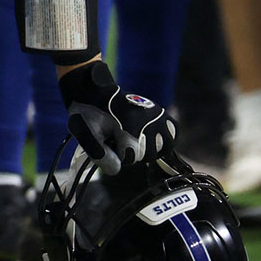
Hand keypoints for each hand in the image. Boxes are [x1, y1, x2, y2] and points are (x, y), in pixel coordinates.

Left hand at [59, 60, 175, 175]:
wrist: (95, 91)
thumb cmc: (89, 114)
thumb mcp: (86, 133)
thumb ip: (100, 154)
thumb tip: (117, 169)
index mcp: (129, 123)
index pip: (132, 157)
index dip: (118, 155)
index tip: (110, 144)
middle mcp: (147, 119)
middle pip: (149, 154)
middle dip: (134, 152)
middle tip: (120, 141)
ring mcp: (156, 114)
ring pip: (164, 147)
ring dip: (150, 148)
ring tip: (135, 140)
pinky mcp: (161, 112)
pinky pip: (174, 133)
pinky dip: (165, 140)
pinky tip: (151, 139)